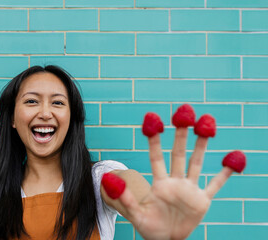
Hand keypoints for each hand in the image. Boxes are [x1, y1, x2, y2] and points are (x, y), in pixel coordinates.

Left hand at [104, 122, 234, 239]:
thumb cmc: (150, 227)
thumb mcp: (135, 215)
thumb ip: (124, 198)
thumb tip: (106, 180)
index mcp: (159, 184)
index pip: (156, 157)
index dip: (154, 140)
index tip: (152, 122)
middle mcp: (175, 181)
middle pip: (178, 154)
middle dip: (181, 135)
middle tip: (184, 114)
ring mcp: (189, 189)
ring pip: (196, 163)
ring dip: (201, 145)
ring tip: (206, 126)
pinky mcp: (202, 200)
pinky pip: (215, 185)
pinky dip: (225, 174)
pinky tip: (233, 160)